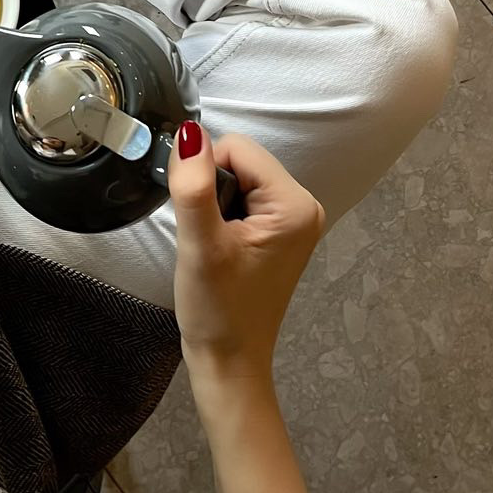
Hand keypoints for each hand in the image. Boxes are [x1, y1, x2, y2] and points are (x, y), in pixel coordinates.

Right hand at [168, 123, 324, 383]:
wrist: (229, 361)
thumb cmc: (218, 310)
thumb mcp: (200, 245)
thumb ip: (194, 186)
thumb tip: (189, 131)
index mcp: (295, 204)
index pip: (237, 147)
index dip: (205, 174)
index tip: (200, 219)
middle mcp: (303, 206)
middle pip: (240, 161)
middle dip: (211, 190)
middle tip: (206, 237)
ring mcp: (293, 220)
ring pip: (238, 179)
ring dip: (214, 204)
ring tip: (212, 246)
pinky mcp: (279, 232)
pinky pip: (242, 199)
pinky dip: (221, 216)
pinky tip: (219, 249)